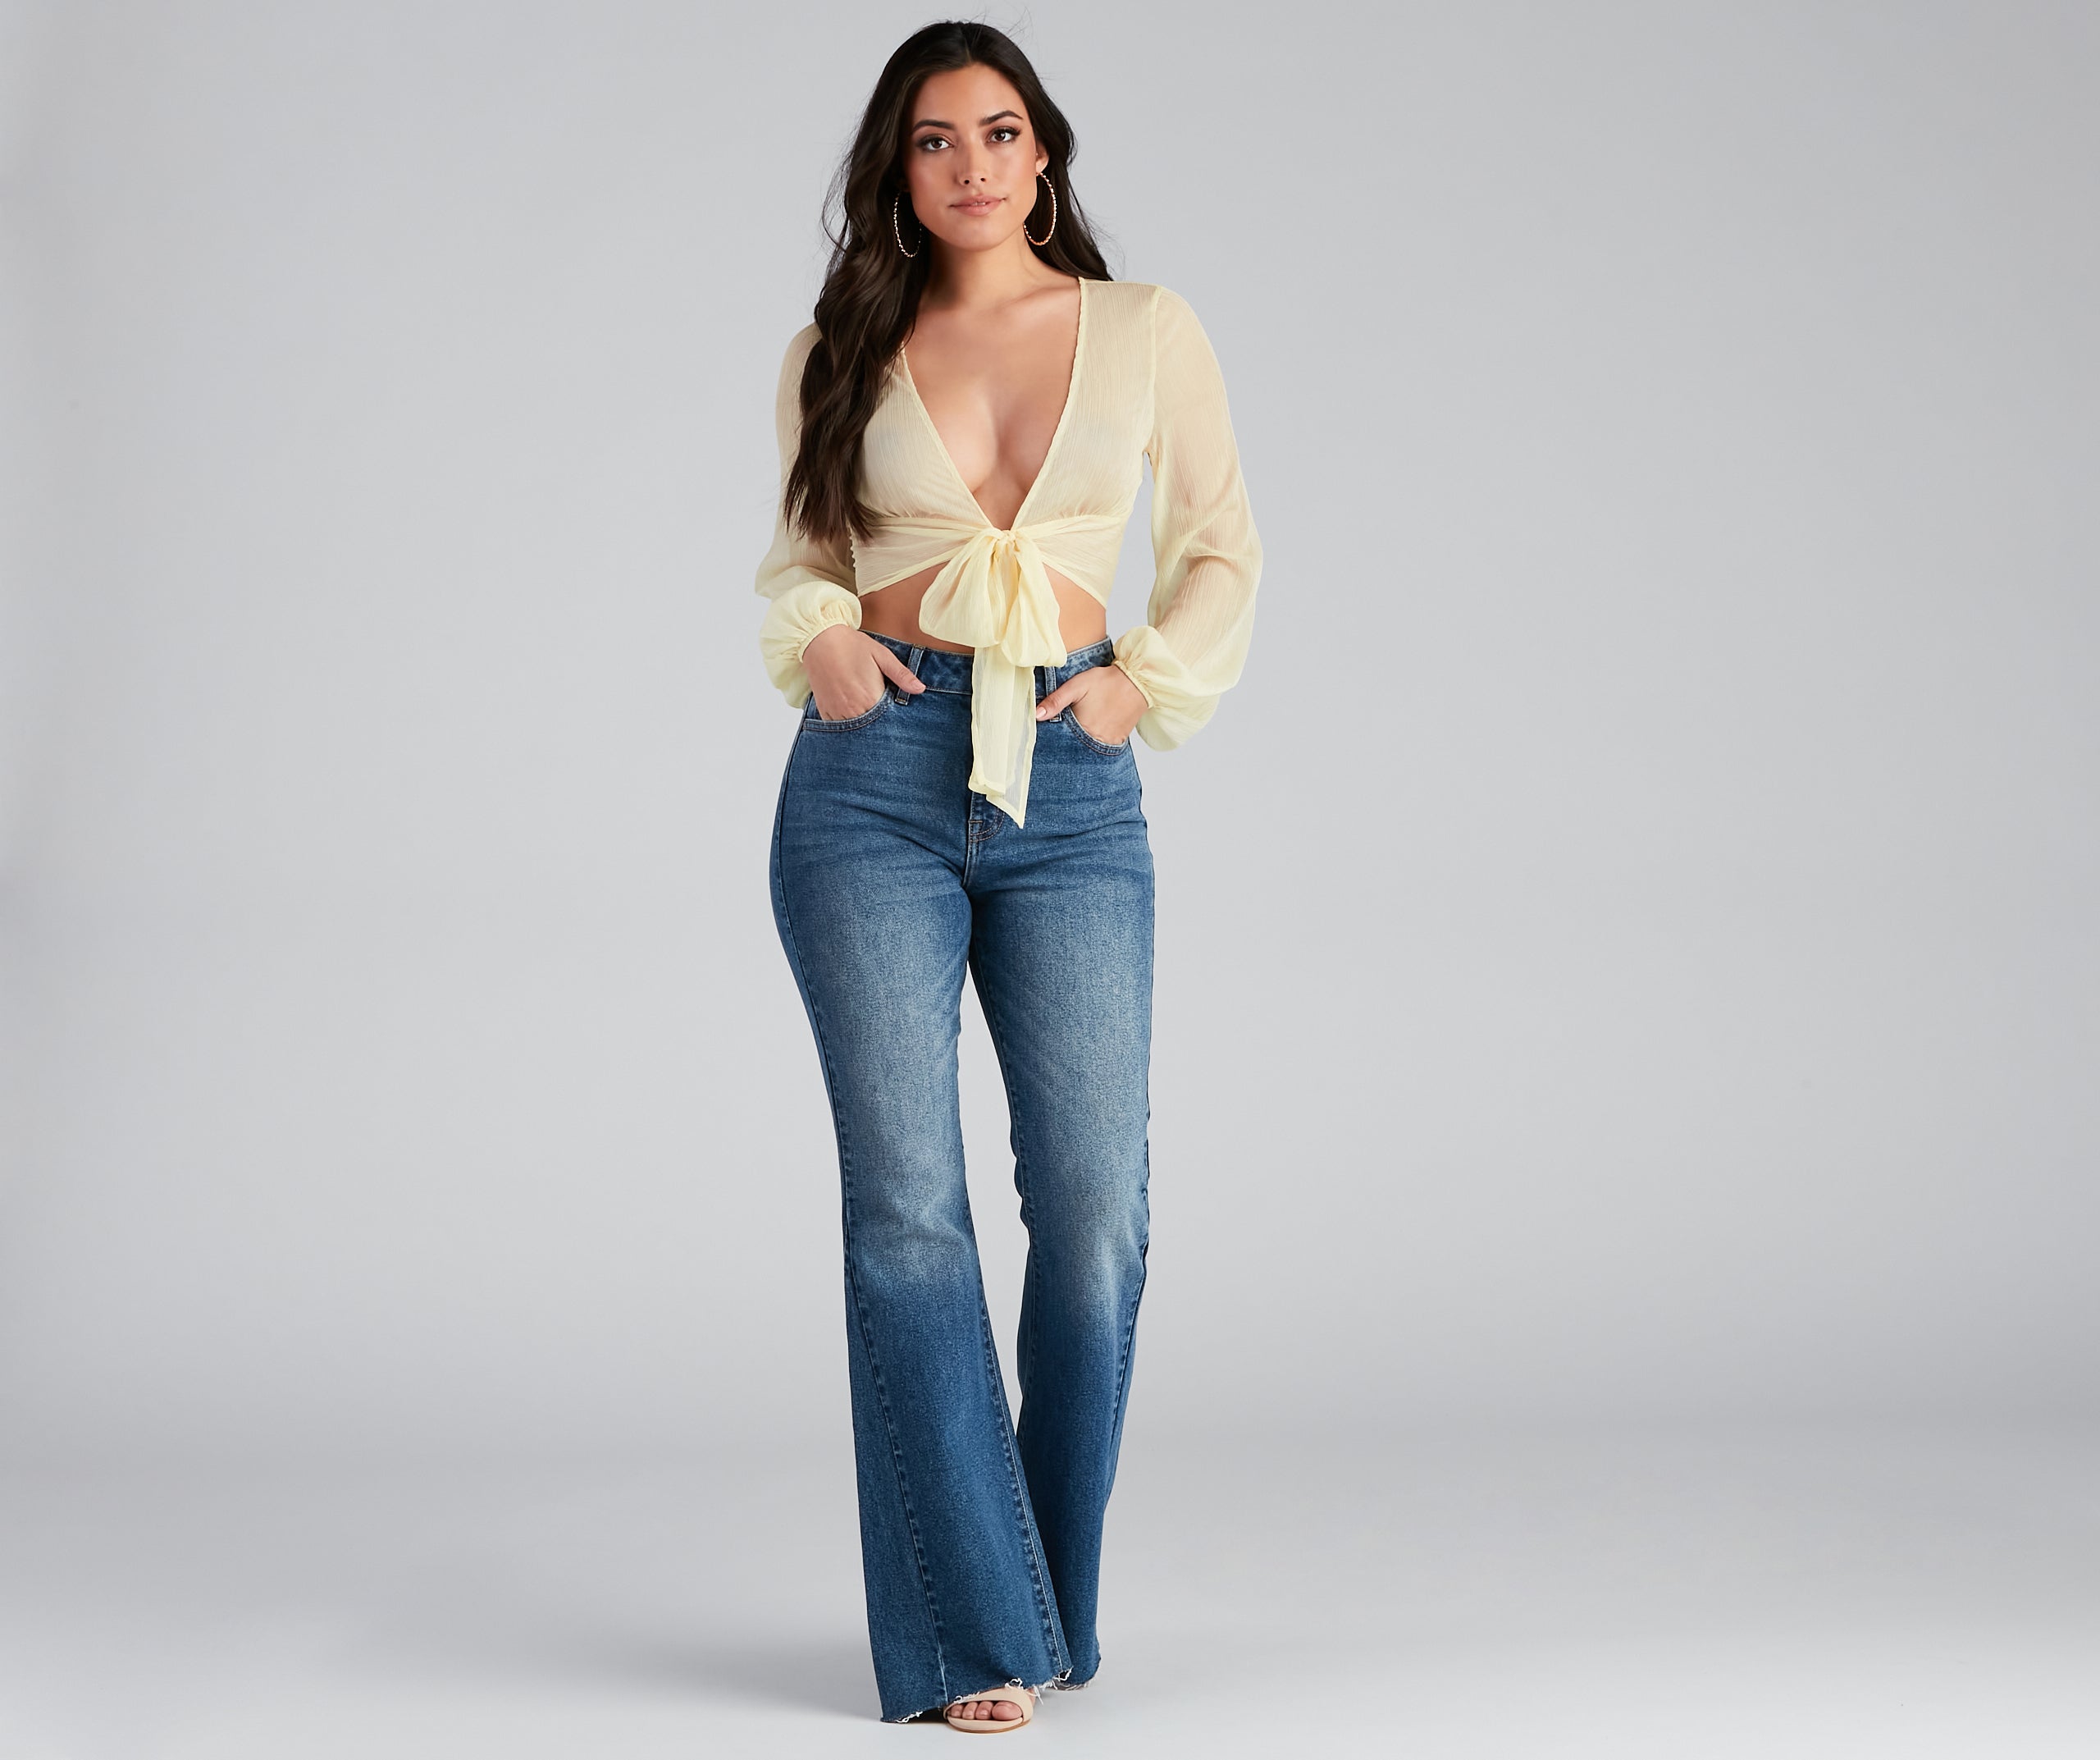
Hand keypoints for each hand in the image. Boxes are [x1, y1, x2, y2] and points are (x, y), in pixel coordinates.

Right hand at [805, 625, 925, 719]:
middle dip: (878, 723)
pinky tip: (850, 711)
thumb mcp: (881, 656)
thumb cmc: (852, 645)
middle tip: (878, 710)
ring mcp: (837, 712)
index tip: (895, 712)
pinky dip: (845, 722)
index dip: (893, 717)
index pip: (888, 719)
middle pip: (872, 728)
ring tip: (864, 709)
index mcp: (871, 697)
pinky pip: (837, 727)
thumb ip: (901, 674)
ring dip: (861, 724)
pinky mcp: (824, 711)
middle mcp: (853, 709)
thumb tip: (920, 689)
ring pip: (854, 730)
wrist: (819, 639)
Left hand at [1035, 662, 1145, 746]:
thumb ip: (1056, 700)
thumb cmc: (1106, 682)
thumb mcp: (1076, 686)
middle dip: (1066, 743)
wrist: (1137, 681)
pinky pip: (1101, 748)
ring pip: (1087, 750)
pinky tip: (1091, 731)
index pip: (1060, 742)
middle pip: (1073, 748)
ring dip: (1080, 744)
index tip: (1049, 734)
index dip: (1053, 739)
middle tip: (1065, 731)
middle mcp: (1095, 740)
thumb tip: (1036, 715)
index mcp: (1083, 728)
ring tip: (1079, 730)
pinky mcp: (1118, 741)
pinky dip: (1094, 742)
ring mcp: (1108, 743)